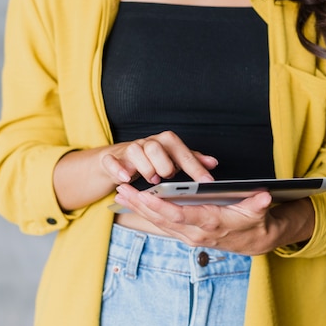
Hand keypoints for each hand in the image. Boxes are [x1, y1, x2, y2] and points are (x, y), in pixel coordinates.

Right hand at [100, 131, 218, 184]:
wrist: (122, 159)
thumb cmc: (153, 160)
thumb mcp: (174, 160)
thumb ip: (192, 161)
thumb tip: (213, 163)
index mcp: (165, 142)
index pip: (182, 151)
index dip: (195, 167)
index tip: (206, 182)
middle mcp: (148, 143)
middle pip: (155, 146)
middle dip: (163, 164)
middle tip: (166, 177)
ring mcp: (129, 150)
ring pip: (135, 150)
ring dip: (144, 168)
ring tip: (152, 180)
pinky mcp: (112, 158)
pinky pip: (112, 160)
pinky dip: (118, 169)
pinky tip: (126, 179)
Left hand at [115, 183, 300, 254]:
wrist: (254, 242)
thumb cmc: (254, 222)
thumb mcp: (258, 212)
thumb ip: (258, 204)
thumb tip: (263, 196)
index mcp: (209, 223)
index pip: (179, 215)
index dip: (160, 206)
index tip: (144, 195)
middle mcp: (194, 233)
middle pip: (161, 219)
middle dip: (140, 204)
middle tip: (121, 189)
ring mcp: (187, 235)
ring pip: (157, 222)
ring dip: (137, 208)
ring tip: (120, 193)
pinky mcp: (183, 234)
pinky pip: (160, 224)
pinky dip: (144, 213)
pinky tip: (132, 202)